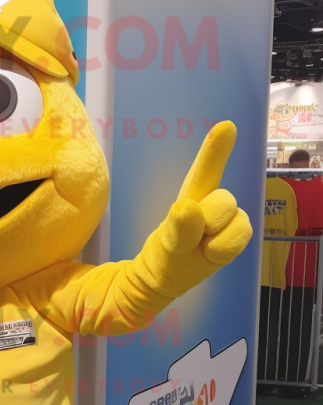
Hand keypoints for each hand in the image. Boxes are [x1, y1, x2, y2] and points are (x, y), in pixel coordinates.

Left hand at [160, 121, 251, 265]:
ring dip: (212, 236)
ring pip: (232, 217)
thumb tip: (190, 208)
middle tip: (191, 236)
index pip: (205, 169)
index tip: (225, 127)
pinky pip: (239, 237)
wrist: (167, 277)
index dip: (215, 149)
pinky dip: (221, 250)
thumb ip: (177, 226)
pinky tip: (210, 253)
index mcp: (193, 193)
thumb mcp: (165, 240)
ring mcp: (229, 217)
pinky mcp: (238, 235)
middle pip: (223, 199)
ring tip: (199, 245)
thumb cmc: (165, 251)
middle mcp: (214, 200)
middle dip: (206, 220)